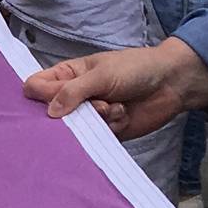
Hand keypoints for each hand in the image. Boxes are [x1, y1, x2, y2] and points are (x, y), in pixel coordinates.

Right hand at [20, 37, 207, 139]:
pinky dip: (111, 127)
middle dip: (71, 114)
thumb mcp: (100, 75)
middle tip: (94, 106)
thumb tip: (49, 113)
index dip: (38, 97)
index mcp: (66, 75)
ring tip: (115, 107)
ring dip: (97, 119)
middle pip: (52, 113)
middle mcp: (73, 96)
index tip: (50, 103)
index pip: (36, 87)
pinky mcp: (105, 131)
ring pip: (75, 128)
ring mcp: (89, 115)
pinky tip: (124, 115)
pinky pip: (95, 137)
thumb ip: (71, 92)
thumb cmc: (134, 69)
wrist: (171, 84)